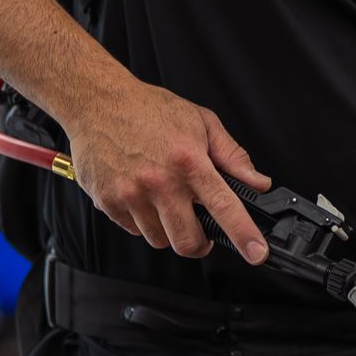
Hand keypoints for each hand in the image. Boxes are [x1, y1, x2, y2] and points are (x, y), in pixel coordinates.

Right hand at [64, 78, 272, 262]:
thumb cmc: (150, 110)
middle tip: (201, 230)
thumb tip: (258, 183)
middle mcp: (160, 182)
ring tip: (166, 202)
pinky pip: (134, 230)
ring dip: (169, 230)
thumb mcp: (202, 123)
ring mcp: (130, 194)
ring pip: (159, 240)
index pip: (224, 207)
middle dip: (200, 243)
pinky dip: (143, 222)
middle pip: (187, 241)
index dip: (243, 234)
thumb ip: (233, 156)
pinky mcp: (107, 201)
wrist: (98, 101)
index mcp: (189, 162)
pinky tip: (143, 196)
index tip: (256, 253)